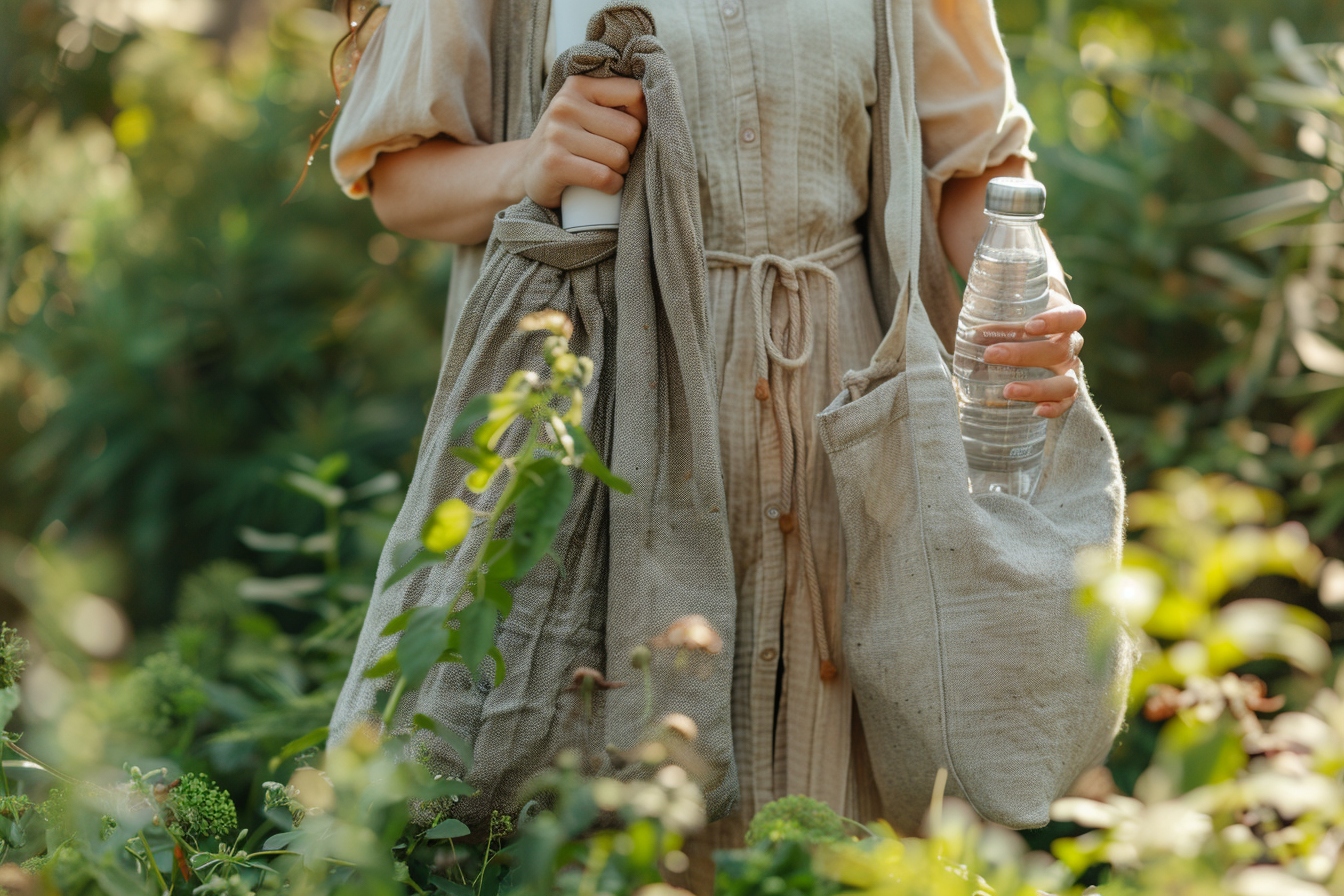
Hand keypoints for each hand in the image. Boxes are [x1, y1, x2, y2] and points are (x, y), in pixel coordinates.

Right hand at [517, 75, 646, 208]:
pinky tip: (603, 185)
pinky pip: (604, 177)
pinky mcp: (554, 163)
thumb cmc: (569, 142)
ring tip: (604, 170)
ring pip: (619, 157)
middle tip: (612, 157)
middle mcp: (565, 105)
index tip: (628, 133)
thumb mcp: (586, 112)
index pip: (635, 93)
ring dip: (620, 171)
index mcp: (579, 85)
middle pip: (631, 131)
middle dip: (630, 151)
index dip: (642, 118)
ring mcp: (557, 134)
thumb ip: (615, 104)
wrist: (527, 170)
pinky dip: (612, 186)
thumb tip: (662, 108)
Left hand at [982, 280, 1084, 418]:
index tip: (1029, 326)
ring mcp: (1069, 370)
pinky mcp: (1064, 392)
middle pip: (1058, 351)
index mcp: (1065, 319)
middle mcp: (1070, 346)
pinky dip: (1054, 408)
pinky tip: (1036, 411)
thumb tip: (970, 331)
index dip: (1055, 321)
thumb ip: (996, 306)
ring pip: (1065, 383)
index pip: (1072, 318)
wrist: (1029, 332)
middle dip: (1023, 354)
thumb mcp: (1010, 304)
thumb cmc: (1018, 314)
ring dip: (1037, 388)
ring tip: (1008, 391)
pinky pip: (1065, 403)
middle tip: (990, 354)